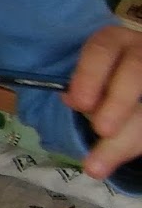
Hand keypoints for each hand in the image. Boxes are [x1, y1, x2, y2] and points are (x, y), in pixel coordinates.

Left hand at [66, 25, 141, 179]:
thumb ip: (82, 86)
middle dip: (118, 103)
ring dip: (127, 139)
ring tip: (95, 167)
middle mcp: (141, 52)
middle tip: (100, 131)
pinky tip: (111, 160)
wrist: (131, 82)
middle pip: (136, 73)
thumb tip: (72, 100)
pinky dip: (135, 146)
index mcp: (114, 40)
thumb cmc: (103, 75)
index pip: (101, 50)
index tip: (78, 102)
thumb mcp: (91, 73)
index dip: (89, 75)